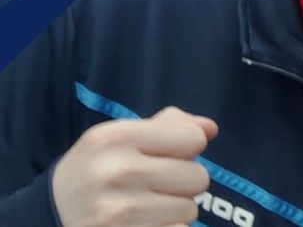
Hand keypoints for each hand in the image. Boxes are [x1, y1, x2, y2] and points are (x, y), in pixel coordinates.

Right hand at [52, 107, 217, 226]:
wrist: (49, 215)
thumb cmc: (93, 171)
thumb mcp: (118, 139)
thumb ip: (166, 127)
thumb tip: (210, 128)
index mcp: (115, 138)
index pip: (193, 138)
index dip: (186, 147)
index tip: (165, 155)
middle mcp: (117, 173)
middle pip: (198, 177)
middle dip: (181, 182)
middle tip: (152, 186)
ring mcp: (120, 212)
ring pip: (190, 209)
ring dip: (174, 209)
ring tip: (144, 206)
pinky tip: (143, 223)